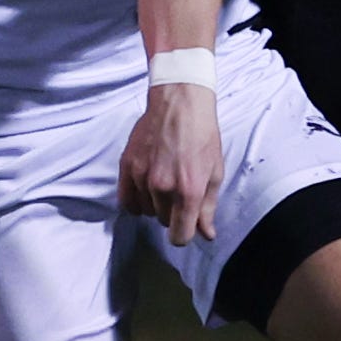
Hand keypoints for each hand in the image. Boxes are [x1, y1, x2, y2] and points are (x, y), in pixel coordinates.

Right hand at [117, 84, 223, 245]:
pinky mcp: (127, 166)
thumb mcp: (215, 173)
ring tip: (164, 182)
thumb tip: (207, 235)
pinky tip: (145, 190)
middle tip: (179, 192)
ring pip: (145, 211)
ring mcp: (142, 177)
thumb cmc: (202, 136)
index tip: (186, 227)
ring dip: (155, 204)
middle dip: (172, 214)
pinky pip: (126, 200)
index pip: (179, 236)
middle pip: (162, 222)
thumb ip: (208, 208)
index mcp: (188, 191)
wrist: (180, 104)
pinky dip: (136, 200)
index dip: (184, 235)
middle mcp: (162, 187)